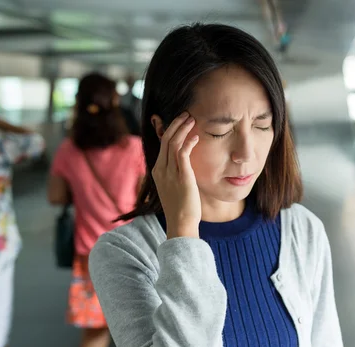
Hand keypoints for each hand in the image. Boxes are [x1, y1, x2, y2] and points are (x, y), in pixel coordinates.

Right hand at [152, 112, 200, 238]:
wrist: (181, 223)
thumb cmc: (181, 207)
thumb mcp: (175, 186)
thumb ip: (177, 173)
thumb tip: (185, 163)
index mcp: (157, 171)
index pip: (162, 144)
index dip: (170, 129)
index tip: (180, 121)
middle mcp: (161, 169)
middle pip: (165, 139)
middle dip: (176, 124)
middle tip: (187, 114)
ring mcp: (169, 173)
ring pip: (172, 142)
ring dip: (183, 129)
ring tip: (192, 119)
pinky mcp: (181, 176)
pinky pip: (182, 153)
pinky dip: (188, 142)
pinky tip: (196, 137)